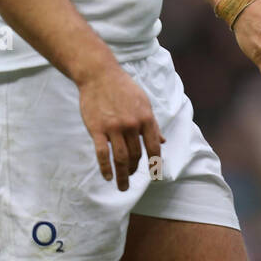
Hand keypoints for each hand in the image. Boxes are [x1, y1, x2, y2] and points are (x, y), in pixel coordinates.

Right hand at [78, 64, 163, 191]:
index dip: (155, 163)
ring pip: (121, 158)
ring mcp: (114, 128)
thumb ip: (153, 124)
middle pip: (136, 155)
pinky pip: (103, 153)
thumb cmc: (123, 89)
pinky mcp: (97, 129)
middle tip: (131, 177)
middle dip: (135, 169)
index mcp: (146, 118)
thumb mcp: (143, 103)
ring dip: (123, 175)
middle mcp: (132, 125)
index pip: (154, 146)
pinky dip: (106, 168)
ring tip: (122, 185)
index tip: (155, 175)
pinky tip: (108, 177)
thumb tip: (163, 141)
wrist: (99, 75)